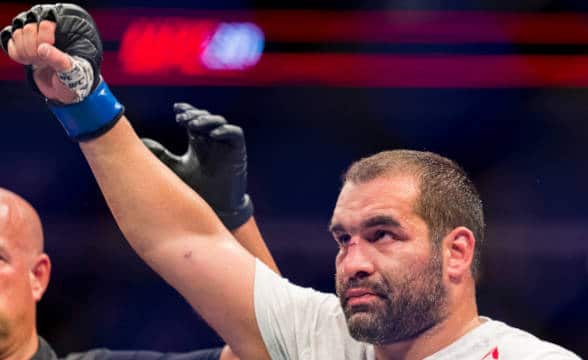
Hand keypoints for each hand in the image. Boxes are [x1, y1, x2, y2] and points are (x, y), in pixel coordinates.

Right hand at [1, 4, 102, 103]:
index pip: (44, 24)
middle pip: (28, 28)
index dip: (44, 39)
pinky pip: (11, 45)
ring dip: (25, 52)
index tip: (50, 53)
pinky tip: (27, 61)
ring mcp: (33, 39)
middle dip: (33, 49)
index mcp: (61, 33)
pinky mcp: (23, 47)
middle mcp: (46, 32)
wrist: (64, 87)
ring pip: (18, 34)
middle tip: (43, 61)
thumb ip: (57, 58)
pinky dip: (17, 55)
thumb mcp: (68, 68)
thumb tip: (42, 48)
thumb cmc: (72, 76)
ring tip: (37, 62)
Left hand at [143, 103, 252, 229]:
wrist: (217, 207)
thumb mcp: (176, 169)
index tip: (176, 110)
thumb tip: (141, 143)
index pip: (193, 119)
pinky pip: (235, 133)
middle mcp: (212, 139)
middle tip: (182, 119)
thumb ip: (162, 155)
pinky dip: (225, 131)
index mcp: (198, 140)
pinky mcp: (238, 151)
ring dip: (207, 120)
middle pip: (205, 117)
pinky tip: (212, 135)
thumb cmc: (197, 188)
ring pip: (219, 122)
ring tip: (193, 125)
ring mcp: (225, 144)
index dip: (187, 111)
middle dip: (194, 115)